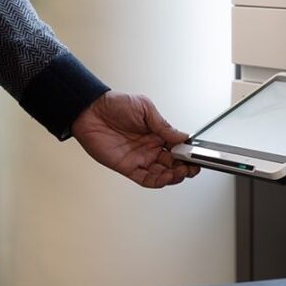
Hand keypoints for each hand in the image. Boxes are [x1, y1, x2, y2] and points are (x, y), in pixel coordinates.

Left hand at [72, 91, 200, 187]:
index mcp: (156, 133)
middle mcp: (150, 147)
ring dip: (173, 176)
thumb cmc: (114, 104)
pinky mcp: (127, 166)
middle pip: (173, 163)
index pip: (177, 147)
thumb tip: (182, 136)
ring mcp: (139, 158)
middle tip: (191, 167)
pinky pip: (145, 178)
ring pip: (162, 173)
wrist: (90, 111)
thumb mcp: (144, 108)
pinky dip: (157, 181)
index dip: (187, 153)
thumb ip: (163, 125)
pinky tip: (166, 178)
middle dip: (185, 167)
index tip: (195, 155)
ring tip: (181, 173)